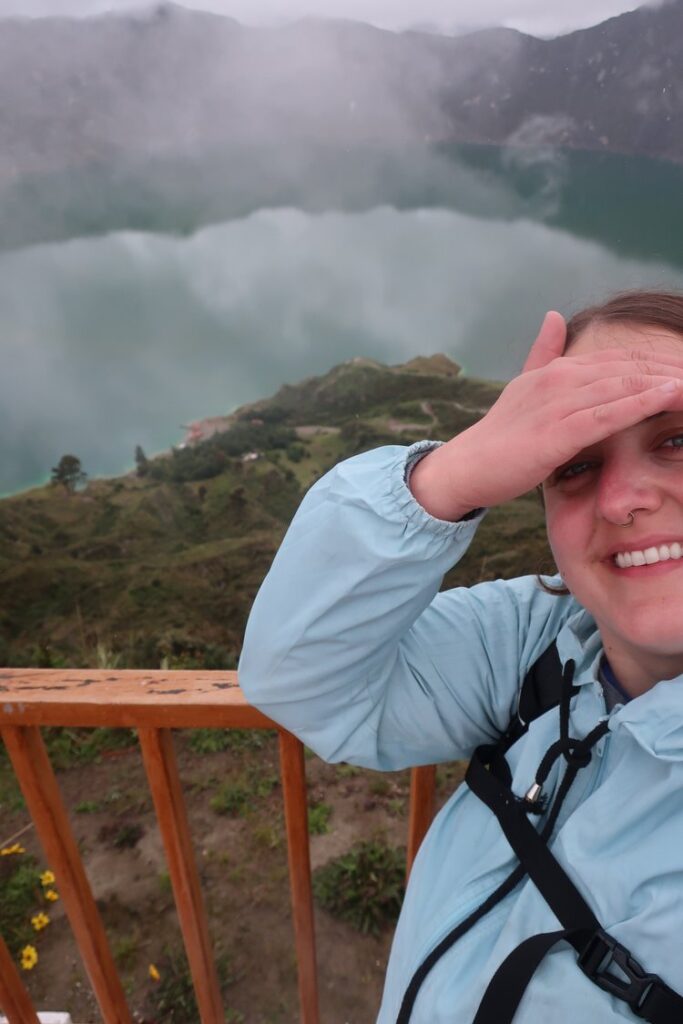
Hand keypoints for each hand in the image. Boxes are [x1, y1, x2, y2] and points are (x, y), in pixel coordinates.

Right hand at [409, 312, 682, 519]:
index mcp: (555, 369)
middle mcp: (559, 379)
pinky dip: (642, 403)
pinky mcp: (557, 433)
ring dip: (666, 383)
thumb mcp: (523, 388)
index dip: (657, 362)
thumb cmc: (500, 436)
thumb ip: (542, 354)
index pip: (619, 359)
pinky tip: (669, 397)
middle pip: (629, 367)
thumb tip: (553, 316)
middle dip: (669, 369)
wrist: (466, 467)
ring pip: (623, 386)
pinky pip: (608, 415)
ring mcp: (557, 404)